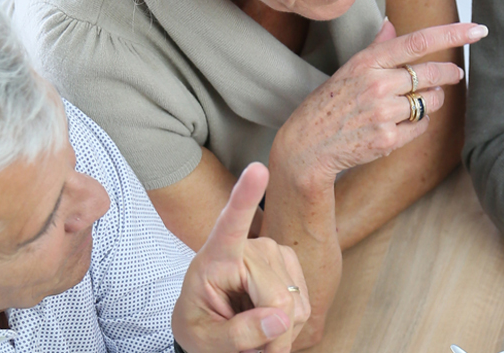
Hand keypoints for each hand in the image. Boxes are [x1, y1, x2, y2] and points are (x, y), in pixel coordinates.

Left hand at [172, 163, 310, 352]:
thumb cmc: (199, 324)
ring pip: (295, 305)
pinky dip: (290, 325)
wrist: (211, 324)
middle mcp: (250, 247)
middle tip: (250, 350)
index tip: (257, 169)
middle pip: (277, 297)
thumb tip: (281, 319)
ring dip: (280, 332)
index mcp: (215, 256)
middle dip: (269, 336)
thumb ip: (237, 334)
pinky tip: (270, 321)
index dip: (245, 198)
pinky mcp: (291, 263)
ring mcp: (274, 252)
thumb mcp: (203, 339)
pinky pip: (304, 305)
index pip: (229, 225)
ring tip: (254, 330)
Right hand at [270, 19, 485, 187]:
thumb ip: (375, 46)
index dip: (452, 34)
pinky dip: (417, 124)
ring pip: (431, 102)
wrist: (307, 145)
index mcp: (368, 61)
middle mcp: (377, 84)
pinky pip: (421, 126)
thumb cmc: (330, 104)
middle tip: (455, 74)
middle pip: (432, 74)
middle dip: (449, 74)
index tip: (477, 30)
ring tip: (412, 103)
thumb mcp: (348, 69)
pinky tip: (399, 125)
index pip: (418, 41)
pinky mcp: (387, 139)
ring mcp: (383, 113)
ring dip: (431, 102)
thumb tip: (391, 22)